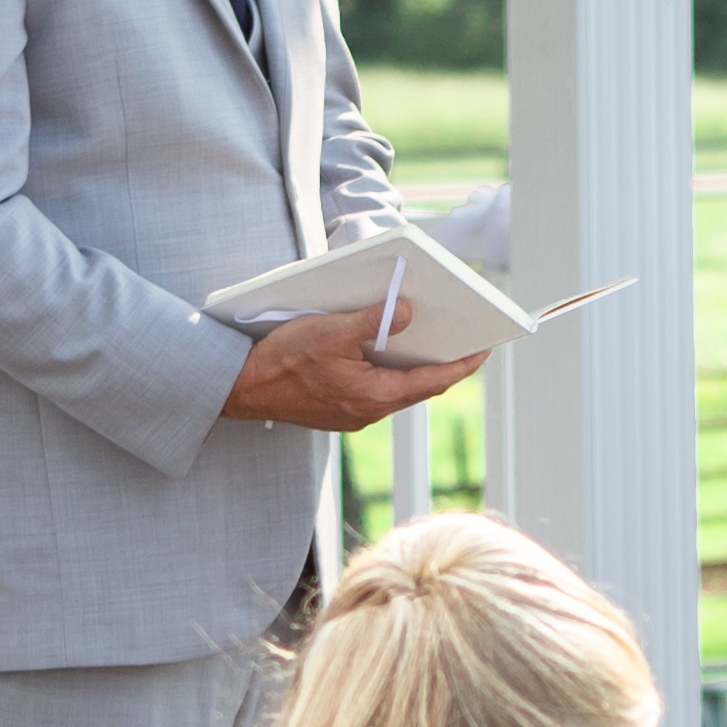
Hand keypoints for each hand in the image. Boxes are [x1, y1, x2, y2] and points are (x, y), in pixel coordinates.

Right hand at [222, 306, 483, 433]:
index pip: (432, 380)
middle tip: (464, 342)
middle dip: (441, 364)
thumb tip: (405, 312)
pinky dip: (386, 372)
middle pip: (417, 386)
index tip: (484, 351)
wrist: (241, 390)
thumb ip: (370, 321)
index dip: (462, 365)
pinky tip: (384, 352)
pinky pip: (375, 391)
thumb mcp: (329, 332)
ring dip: (412, 367)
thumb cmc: (282, 361)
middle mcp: (369, 411)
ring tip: (429, 341)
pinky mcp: (339, 411)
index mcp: (374, 396)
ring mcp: (354, 415)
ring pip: (396, 389)